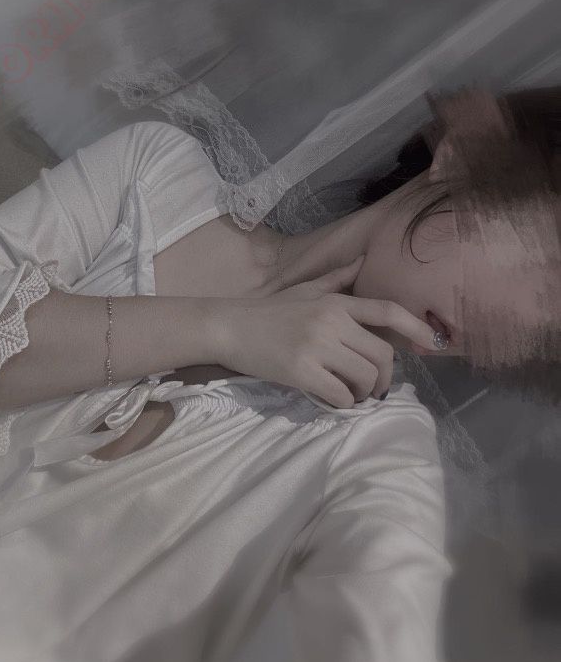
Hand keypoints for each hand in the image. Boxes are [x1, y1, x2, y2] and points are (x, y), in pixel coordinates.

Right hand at [211, 256, 439, 407]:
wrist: (228, 327)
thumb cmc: (268, 312)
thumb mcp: (304, 290)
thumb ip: (337, 279)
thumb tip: (364, 258)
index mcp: (335, 302)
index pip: (386, 311)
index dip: (415, 326)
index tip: (433, 342)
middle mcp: (331, 322)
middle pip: (381, 355)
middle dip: (383, 378)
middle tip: (372, 388)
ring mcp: (316, 347)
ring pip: (364, 378)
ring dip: (363, 393)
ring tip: (352, 394)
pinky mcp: (301, 372)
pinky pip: (340, 395)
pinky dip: (342, 403)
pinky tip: (332, 399)